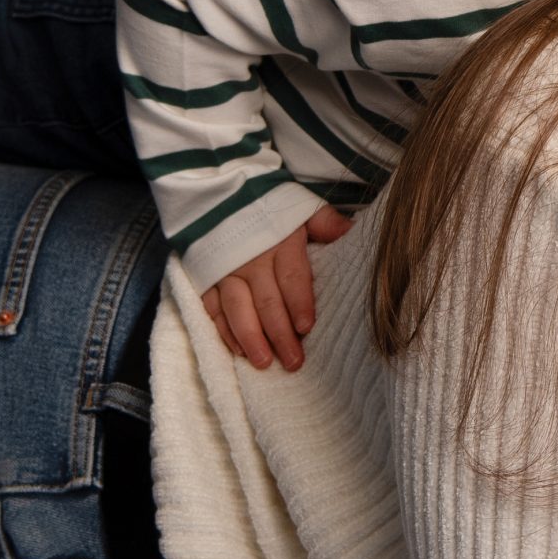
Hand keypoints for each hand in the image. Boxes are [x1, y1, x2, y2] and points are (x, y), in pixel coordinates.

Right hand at [200, 208, 355, 370]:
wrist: (221, 195)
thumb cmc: (272, 209)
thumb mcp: (302, 207)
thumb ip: (325, 221)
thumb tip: (350, 232)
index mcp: (279, 242)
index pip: (291, 276)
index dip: (299, 302)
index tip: (307, 327)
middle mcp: (251, 260)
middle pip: (266, 300)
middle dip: (280, 333)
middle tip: (293, 362)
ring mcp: (226, 271)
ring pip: (237, 309)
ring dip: (251, 338)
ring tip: (264, 363)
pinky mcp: (207, 279)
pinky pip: (213, 309)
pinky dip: (224, 331)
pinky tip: (239, 351)